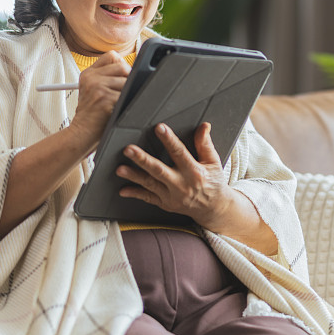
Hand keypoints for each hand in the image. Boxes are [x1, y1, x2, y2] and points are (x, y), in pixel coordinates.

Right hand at [68, 51, 130, 153]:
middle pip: (123, 66)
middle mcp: (91, 77)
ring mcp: (97, 87)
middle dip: (129, 78)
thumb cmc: (92, 114)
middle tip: (125, 91)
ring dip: (129, 92)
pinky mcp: (105, 98)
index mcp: (89, 73)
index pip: (112, 56)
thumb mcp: (92, 90)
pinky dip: (128, 103)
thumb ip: (106, 77)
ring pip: (127, 81)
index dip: (122, 64)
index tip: (123, 76)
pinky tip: (120, 109)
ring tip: (120, 103)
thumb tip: (130, 68)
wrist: (82, 132)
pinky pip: (127, 95)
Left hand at [117, 122, 237, 227]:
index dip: (169, 140)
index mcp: (194, 172)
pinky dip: (135, 194)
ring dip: (134, 176)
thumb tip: (203, 126)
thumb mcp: (213, 162)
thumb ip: (205, 144)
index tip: (159, 128)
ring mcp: (171, 196)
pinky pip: (148, 198)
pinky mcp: (165, 203)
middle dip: (143, 159)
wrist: (212, 208)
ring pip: (150, 184)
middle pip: (159, 170)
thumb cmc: (212, 182)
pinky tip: (123, 189)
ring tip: (120, 169)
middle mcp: (181, 185)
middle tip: (129, 149)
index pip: (180, 153)